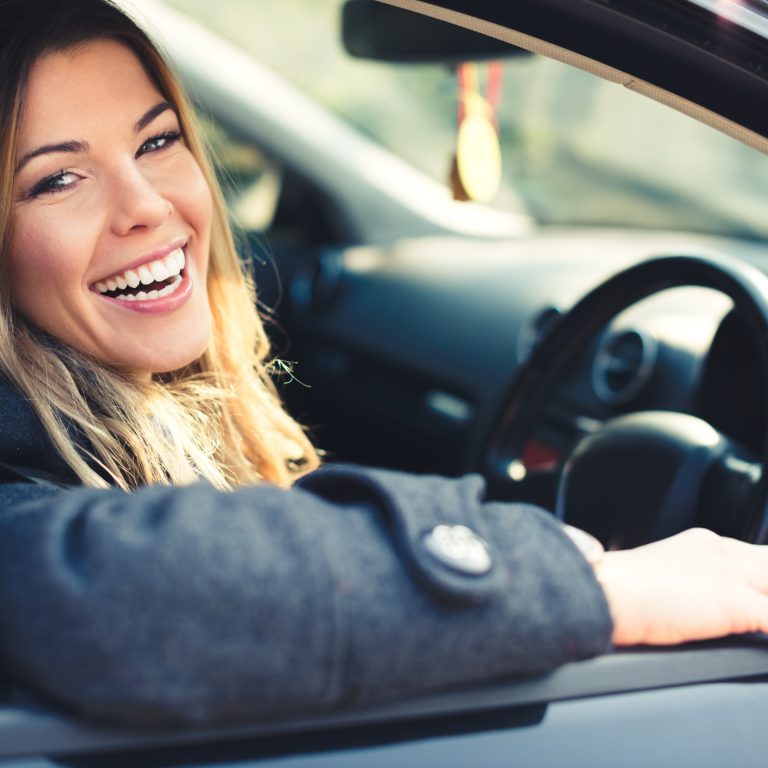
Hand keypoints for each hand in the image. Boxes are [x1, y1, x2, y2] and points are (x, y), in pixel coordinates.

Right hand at [594, 528, 767, 645]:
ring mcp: (732, 575)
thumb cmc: (618, 587)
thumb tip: (686, 602)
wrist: (606, 589)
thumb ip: (686, 579)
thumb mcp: (660, 570)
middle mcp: (723, 551)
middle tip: (754, 608)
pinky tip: (760, 643)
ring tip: (755, 621)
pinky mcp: (736, 602)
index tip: (755, 595)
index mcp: (705, 542)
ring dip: (765, 606)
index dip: (761, 579)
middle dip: (766, 587)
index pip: (756, 558)